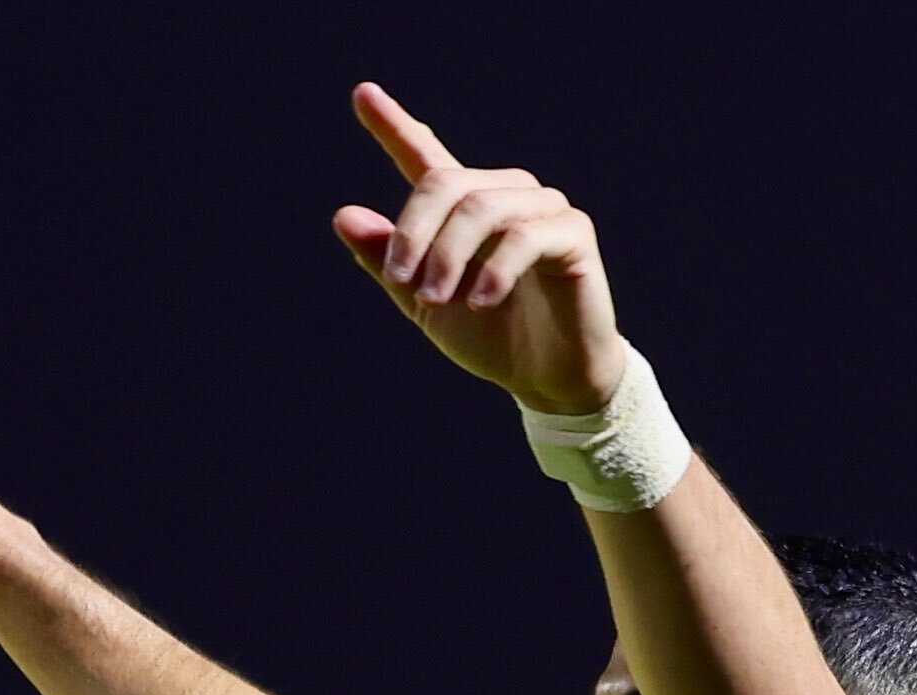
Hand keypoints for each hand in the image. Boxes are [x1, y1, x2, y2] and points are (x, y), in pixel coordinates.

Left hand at [333, 83, 625, 414]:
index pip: (425, 156)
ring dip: (448, 255)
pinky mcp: (573, 233)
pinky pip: (525, 236)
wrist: (549, 378)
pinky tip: (480, 302)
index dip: (393, 126)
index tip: (363, 95)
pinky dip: (495, 271)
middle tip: (401, 281)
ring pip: (481, 208)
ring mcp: (542, 209)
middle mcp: (504, 195)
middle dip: (414, 232)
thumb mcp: (425, 305)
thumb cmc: (492, 340)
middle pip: (446, 183)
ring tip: (435, 300)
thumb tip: (343, 216)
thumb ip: (388, 263)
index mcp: (465, 208)